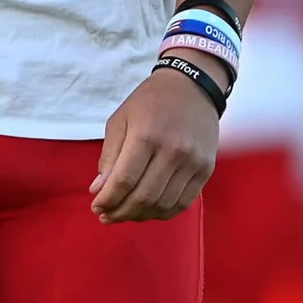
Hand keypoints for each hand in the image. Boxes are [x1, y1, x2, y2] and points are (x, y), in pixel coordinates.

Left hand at [90, 70, 219, 223]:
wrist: (192, 86)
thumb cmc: (149, 102)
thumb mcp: (120, 121)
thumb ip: (109, 157)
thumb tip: (98, 190)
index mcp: (146, 136)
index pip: (124, 180)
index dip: (108, 200)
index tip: (96, 207)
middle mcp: (173, 151)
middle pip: (144, 197)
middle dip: (120, 212)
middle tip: (106, 216)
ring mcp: (193, 162)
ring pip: (163, 204)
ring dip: (140, 216)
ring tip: (125, 214)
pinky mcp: (206, 169)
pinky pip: (184, 203)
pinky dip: (163, 213)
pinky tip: (148, 211)